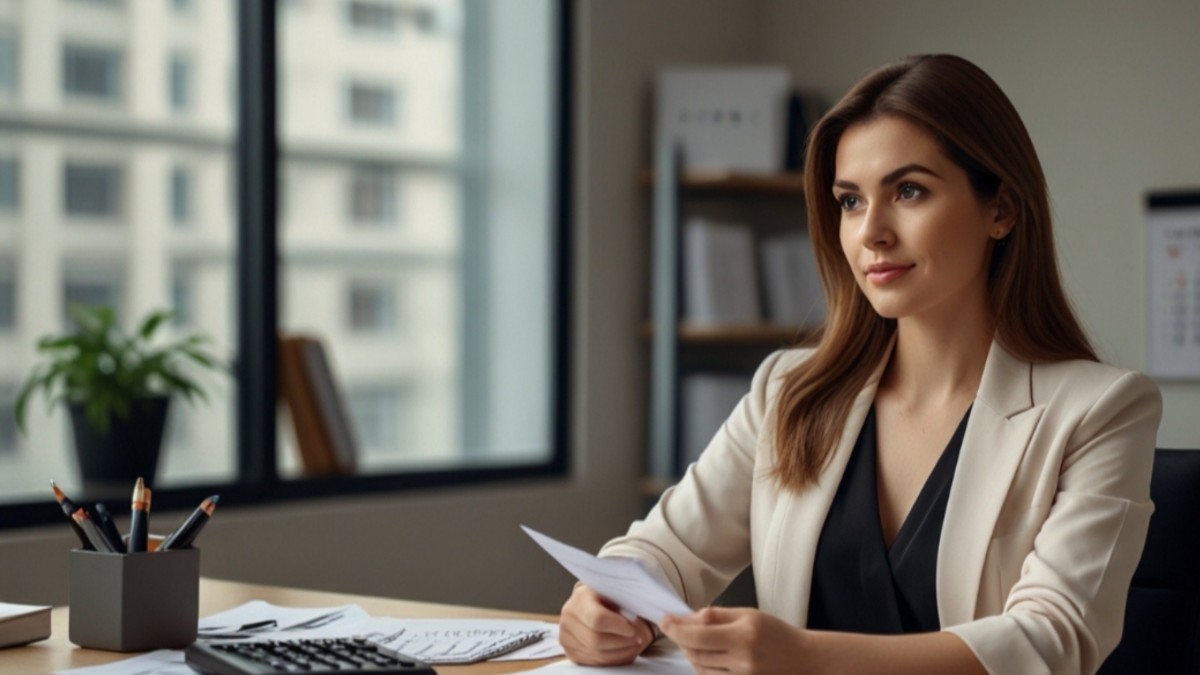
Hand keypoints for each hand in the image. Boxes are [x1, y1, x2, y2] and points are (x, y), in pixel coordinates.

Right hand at [559, 584, 654, 665]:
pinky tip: (624, 650)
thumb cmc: (610, 596)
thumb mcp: (618, 591)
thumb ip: (628, 602)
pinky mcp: (571, 653)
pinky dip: (614, 659)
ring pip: (597, 655)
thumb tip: (638, 624)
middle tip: (639, 639)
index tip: (633, 629)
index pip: (597, 619)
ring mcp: (566, 638)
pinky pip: (595, 663)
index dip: (618, 627)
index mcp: (580, 599)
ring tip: (634, 645)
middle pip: (596, 641)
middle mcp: (568, 619)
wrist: (593, 603)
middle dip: (622, 642)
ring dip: (621, 653)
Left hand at [660, 607, 810, 674]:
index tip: (664, 621)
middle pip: (695, 653)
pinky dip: (702, 667)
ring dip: (691, 654)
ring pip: (700, 669)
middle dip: (681, 640)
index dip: (675, 629)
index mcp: (743, 636)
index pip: (697, 635)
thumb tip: (688, 619)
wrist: (805, 661)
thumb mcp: (748, 615)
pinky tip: (706, 657)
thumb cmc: (777, 635)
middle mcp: (741, 660)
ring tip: (694, 641)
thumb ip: (717, 616)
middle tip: (676, 628)